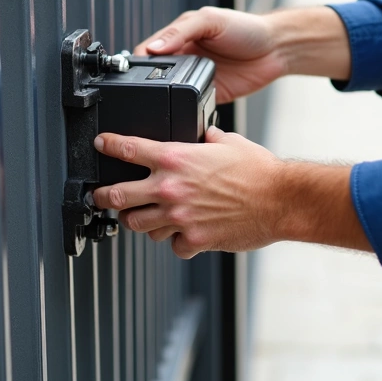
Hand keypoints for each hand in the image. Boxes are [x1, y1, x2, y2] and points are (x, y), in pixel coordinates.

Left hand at [91, 127, 286, 258]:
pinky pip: (172, 245)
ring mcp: (179, 217)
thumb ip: (209, 138)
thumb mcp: (229, 142)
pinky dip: (176, 241)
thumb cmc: (259, 171)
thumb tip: (205, 134)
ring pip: (138, 225)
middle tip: (100, 195)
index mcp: (175, 159)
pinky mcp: (194, 239)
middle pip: (117, 195)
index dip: (108, 145)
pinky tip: (183, 234)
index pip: (128, 149)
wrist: (281, 200)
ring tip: (142, 217)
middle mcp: (170, 188)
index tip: (101, 144)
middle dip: (102, 195)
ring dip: (138, 220)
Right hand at [134, 7, 287, 103]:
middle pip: (153, 74)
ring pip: (169, 93)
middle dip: (145, 83)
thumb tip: (153, 46)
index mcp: (179, 37)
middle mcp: (184, 58)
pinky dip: (184, 110)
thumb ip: (181, 31)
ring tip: (158, 103)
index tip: (132, 72)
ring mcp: (195, 79)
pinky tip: (181, 110)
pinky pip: (189, 106)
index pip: (148, 50)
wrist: (276, 50)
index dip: (138, 61)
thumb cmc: (247, 28)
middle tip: (142, 92)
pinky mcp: (208, 96)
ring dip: (164, 99)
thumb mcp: (211, 21)